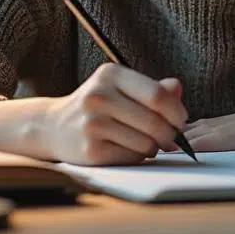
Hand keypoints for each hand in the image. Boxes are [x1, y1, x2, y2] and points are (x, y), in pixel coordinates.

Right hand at [41, 63, 188, 165]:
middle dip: (171, 134)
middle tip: (171, 138)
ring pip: (146, 143)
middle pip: (155, 122)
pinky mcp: (90, 150)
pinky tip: (129, 149)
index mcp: (110, 75)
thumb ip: (152, 88)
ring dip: (154, 147)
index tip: (181, 120)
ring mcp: (92, 124)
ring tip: (147, 142)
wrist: (54, 126)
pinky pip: (132, 158)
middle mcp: (99, 96)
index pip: (157, 95)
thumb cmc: (98, 106)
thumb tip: (177, 88)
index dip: (177, 111)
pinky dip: (138, 156)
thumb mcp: (121, 88)